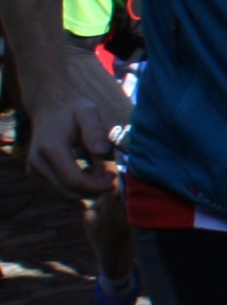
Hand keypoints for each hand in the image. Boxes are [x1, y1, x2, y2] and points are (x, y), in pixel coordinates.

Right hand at [17, 55, 131, 201]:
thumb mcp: (89, 113)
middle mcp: (37, 162)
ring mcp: (33, 171)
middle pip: (70, 193)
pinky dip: (78, 188)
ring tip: (99, 168)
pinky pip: (61, 192)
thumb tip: (103, 152)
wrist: (50, 108)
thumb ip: (96, 131)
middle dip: (94, 188)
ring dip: (87, 189)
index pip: (74, 180)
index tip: (114, 178)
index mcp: (51, 148)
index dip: (97, 186)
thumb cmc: (74, 110)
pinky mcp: (35, 176)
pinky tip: (89, 170)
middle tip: (110, 172)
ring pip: (66, 196)